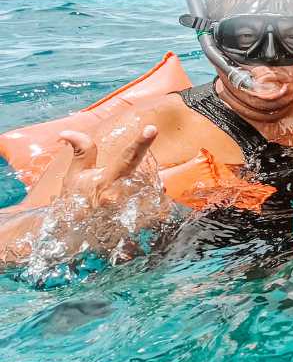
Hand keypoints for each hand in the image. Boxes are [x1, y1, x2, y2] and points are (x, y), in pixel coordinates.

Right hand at [41, 124, 169, 260]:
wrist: (76, 233)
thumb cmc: (76, 200)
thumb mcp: (75, 175)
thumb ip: (81, 151)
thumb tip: (66, 131)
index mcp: (108, 180)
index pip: (127, 157)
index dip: (141, 142)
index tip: (152, 129)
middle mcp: (123, 195)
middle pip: (149, 173)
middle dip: (150, 171)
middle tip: (143, 170)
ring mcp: (133, 210)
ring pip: (154, 189)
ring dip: (150, 186)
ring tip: (137, 192)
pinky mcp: (140, 220)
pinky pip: (157, 206)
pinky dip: (154, 202)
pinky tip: (145, 204)